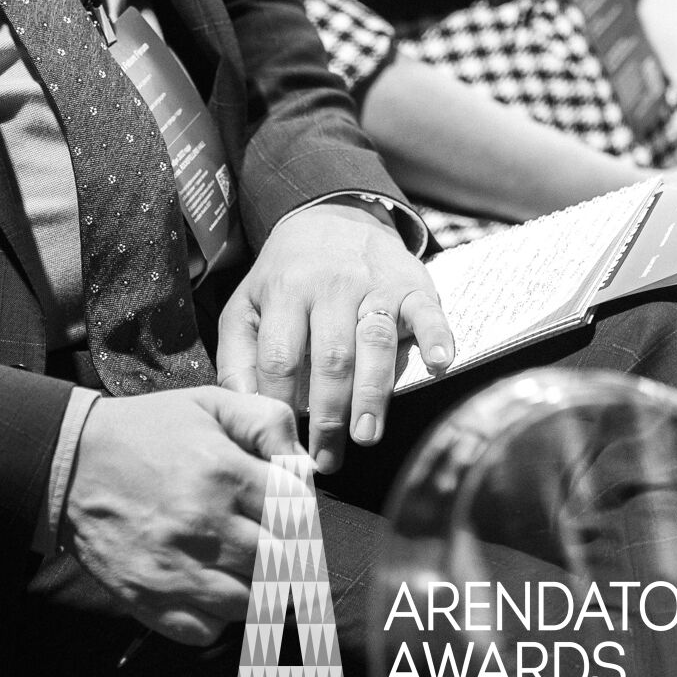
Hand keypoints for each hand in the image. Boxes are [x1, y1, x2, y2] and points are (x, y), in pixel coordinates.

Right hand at [60, 385, 307, 645]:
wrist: (69, 460)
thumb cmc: (145, 430)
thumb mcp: (207, 403)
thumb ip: (266, 422)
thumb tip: (306, 465)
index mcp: (223, 472)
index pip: (297, 513)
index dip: (300, 512)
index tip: (288, 510)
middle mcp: (204, 526)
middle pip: (281, 562)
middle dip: (284, 550)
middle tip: (271, 539)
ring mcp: (177, 570)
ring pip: (252, 603)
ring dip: (255, 585)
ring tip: (241, 562)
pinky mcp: (150, 600)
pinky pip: (209, 630)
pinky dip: (218, 615)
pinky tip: (210, 584)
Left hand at [217, 202, 453, 475]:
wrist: (331, 217)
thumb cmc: (285, 277)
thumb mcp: (247, 305)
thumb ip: (239, 356)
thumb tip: (242, 408)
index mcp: (284, 291)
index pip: (280, 357)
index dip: (281, 404)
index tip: (284, 443)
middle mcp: (330, 285)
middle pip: (330, 357)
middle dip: (328, 415)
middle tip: (327, 459)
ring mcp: (373, 284)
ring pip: (375, 341)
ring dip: (373, 392)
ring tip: (366, 434)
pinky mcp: (410, 284)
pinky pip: (427, 311)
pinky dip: (436, 337)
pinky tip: (437, 364)